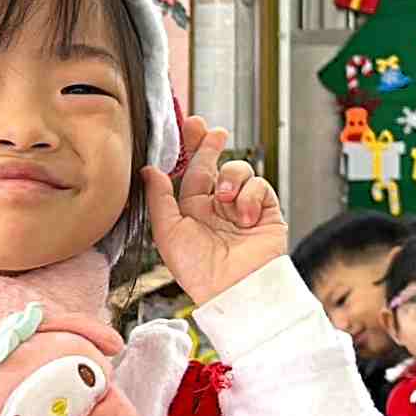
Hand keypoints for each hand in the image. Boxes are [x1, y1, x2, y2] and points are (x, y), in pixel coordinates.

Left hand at [139, 119, 281, 307]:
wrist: (234, 290)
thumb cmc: (198, 270)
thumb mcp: (167, 232)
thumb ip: (159, 198)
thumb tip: (149, 169)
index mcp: (193, 210)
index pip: (192, 171)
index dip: (192, 147)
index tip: (190, 125)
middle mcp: (218, 206)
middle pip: (217, 163)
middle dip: (213, 144)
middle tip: (212, 132)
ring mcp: (243, 207)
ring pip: (240, 171)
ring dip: (232, 177)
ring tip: (226, 199)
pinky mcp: (267, 212)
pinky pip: (260, 186)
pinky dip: (251, 196)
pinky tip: (244, 216)